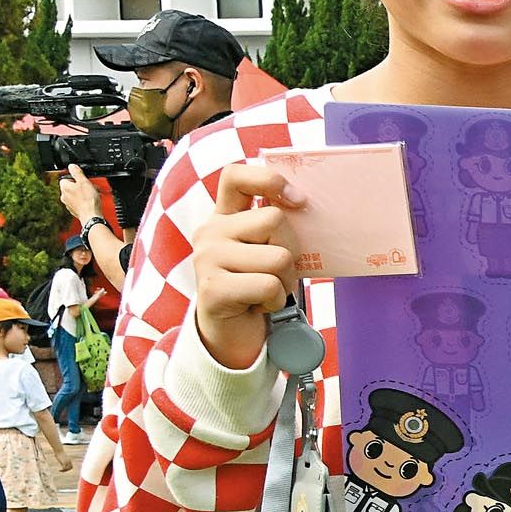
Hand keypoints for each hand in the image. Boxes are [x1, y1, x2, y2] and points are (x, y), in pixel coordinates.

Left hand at [55, 171, 102, 227]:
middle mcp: (64, 196)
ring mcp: (68, 204)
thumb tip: (71, 166)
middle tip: (89, 187)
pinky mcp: (74, 210)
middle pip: (71, 186)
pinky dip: (84, 201)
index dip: (75, 177)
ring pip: (75, 195)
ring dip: (83, 193)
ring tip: (92, 194)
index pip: (65, 178)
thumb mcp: (84, 181)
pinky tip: (91, 201)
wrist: (91, 216)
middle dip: (81, 186)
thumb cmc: (88, 201)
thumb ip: (77, 172)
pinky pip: (78, 202)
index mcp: (64, 187)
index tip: (82, 179)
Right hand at [181, 161, 304, 370]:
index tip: (297, 201)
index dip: (269, 180)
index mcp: (223, 217)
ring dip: (285, 281)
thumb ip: (276, 227)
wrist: (234, 335)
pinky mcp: (212, 289)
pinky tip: (258, 306)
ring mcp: (206, 259)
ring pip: (278, 257)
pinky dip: (275, 301)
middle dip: (291, 250)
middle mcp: (209, 232)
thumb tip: (304, 205)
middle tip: (277, 273)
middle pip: (274, 220)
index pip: (235, 176)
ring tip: (267, 291)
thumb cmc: (258, 289)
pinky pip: (269, 286)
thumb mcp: (266, 251)